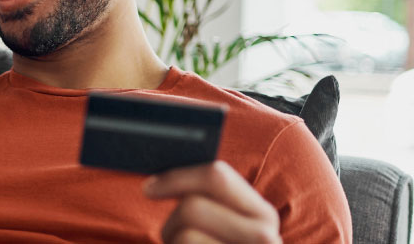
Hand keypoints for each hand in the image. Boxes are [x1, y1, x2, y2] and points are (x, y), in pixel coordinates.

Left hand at [143, 161, 280, 243]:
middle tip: (175, 241)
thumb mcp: (226, 227)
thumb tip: (157, 181)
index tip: (148, 188)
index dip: (176, 178)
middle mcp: (265, 237)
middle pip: (192, 207)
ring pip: (185, 235)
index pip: (217, 176)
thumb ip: (208, 201)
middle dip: (171, 224)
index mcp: (263, 214)